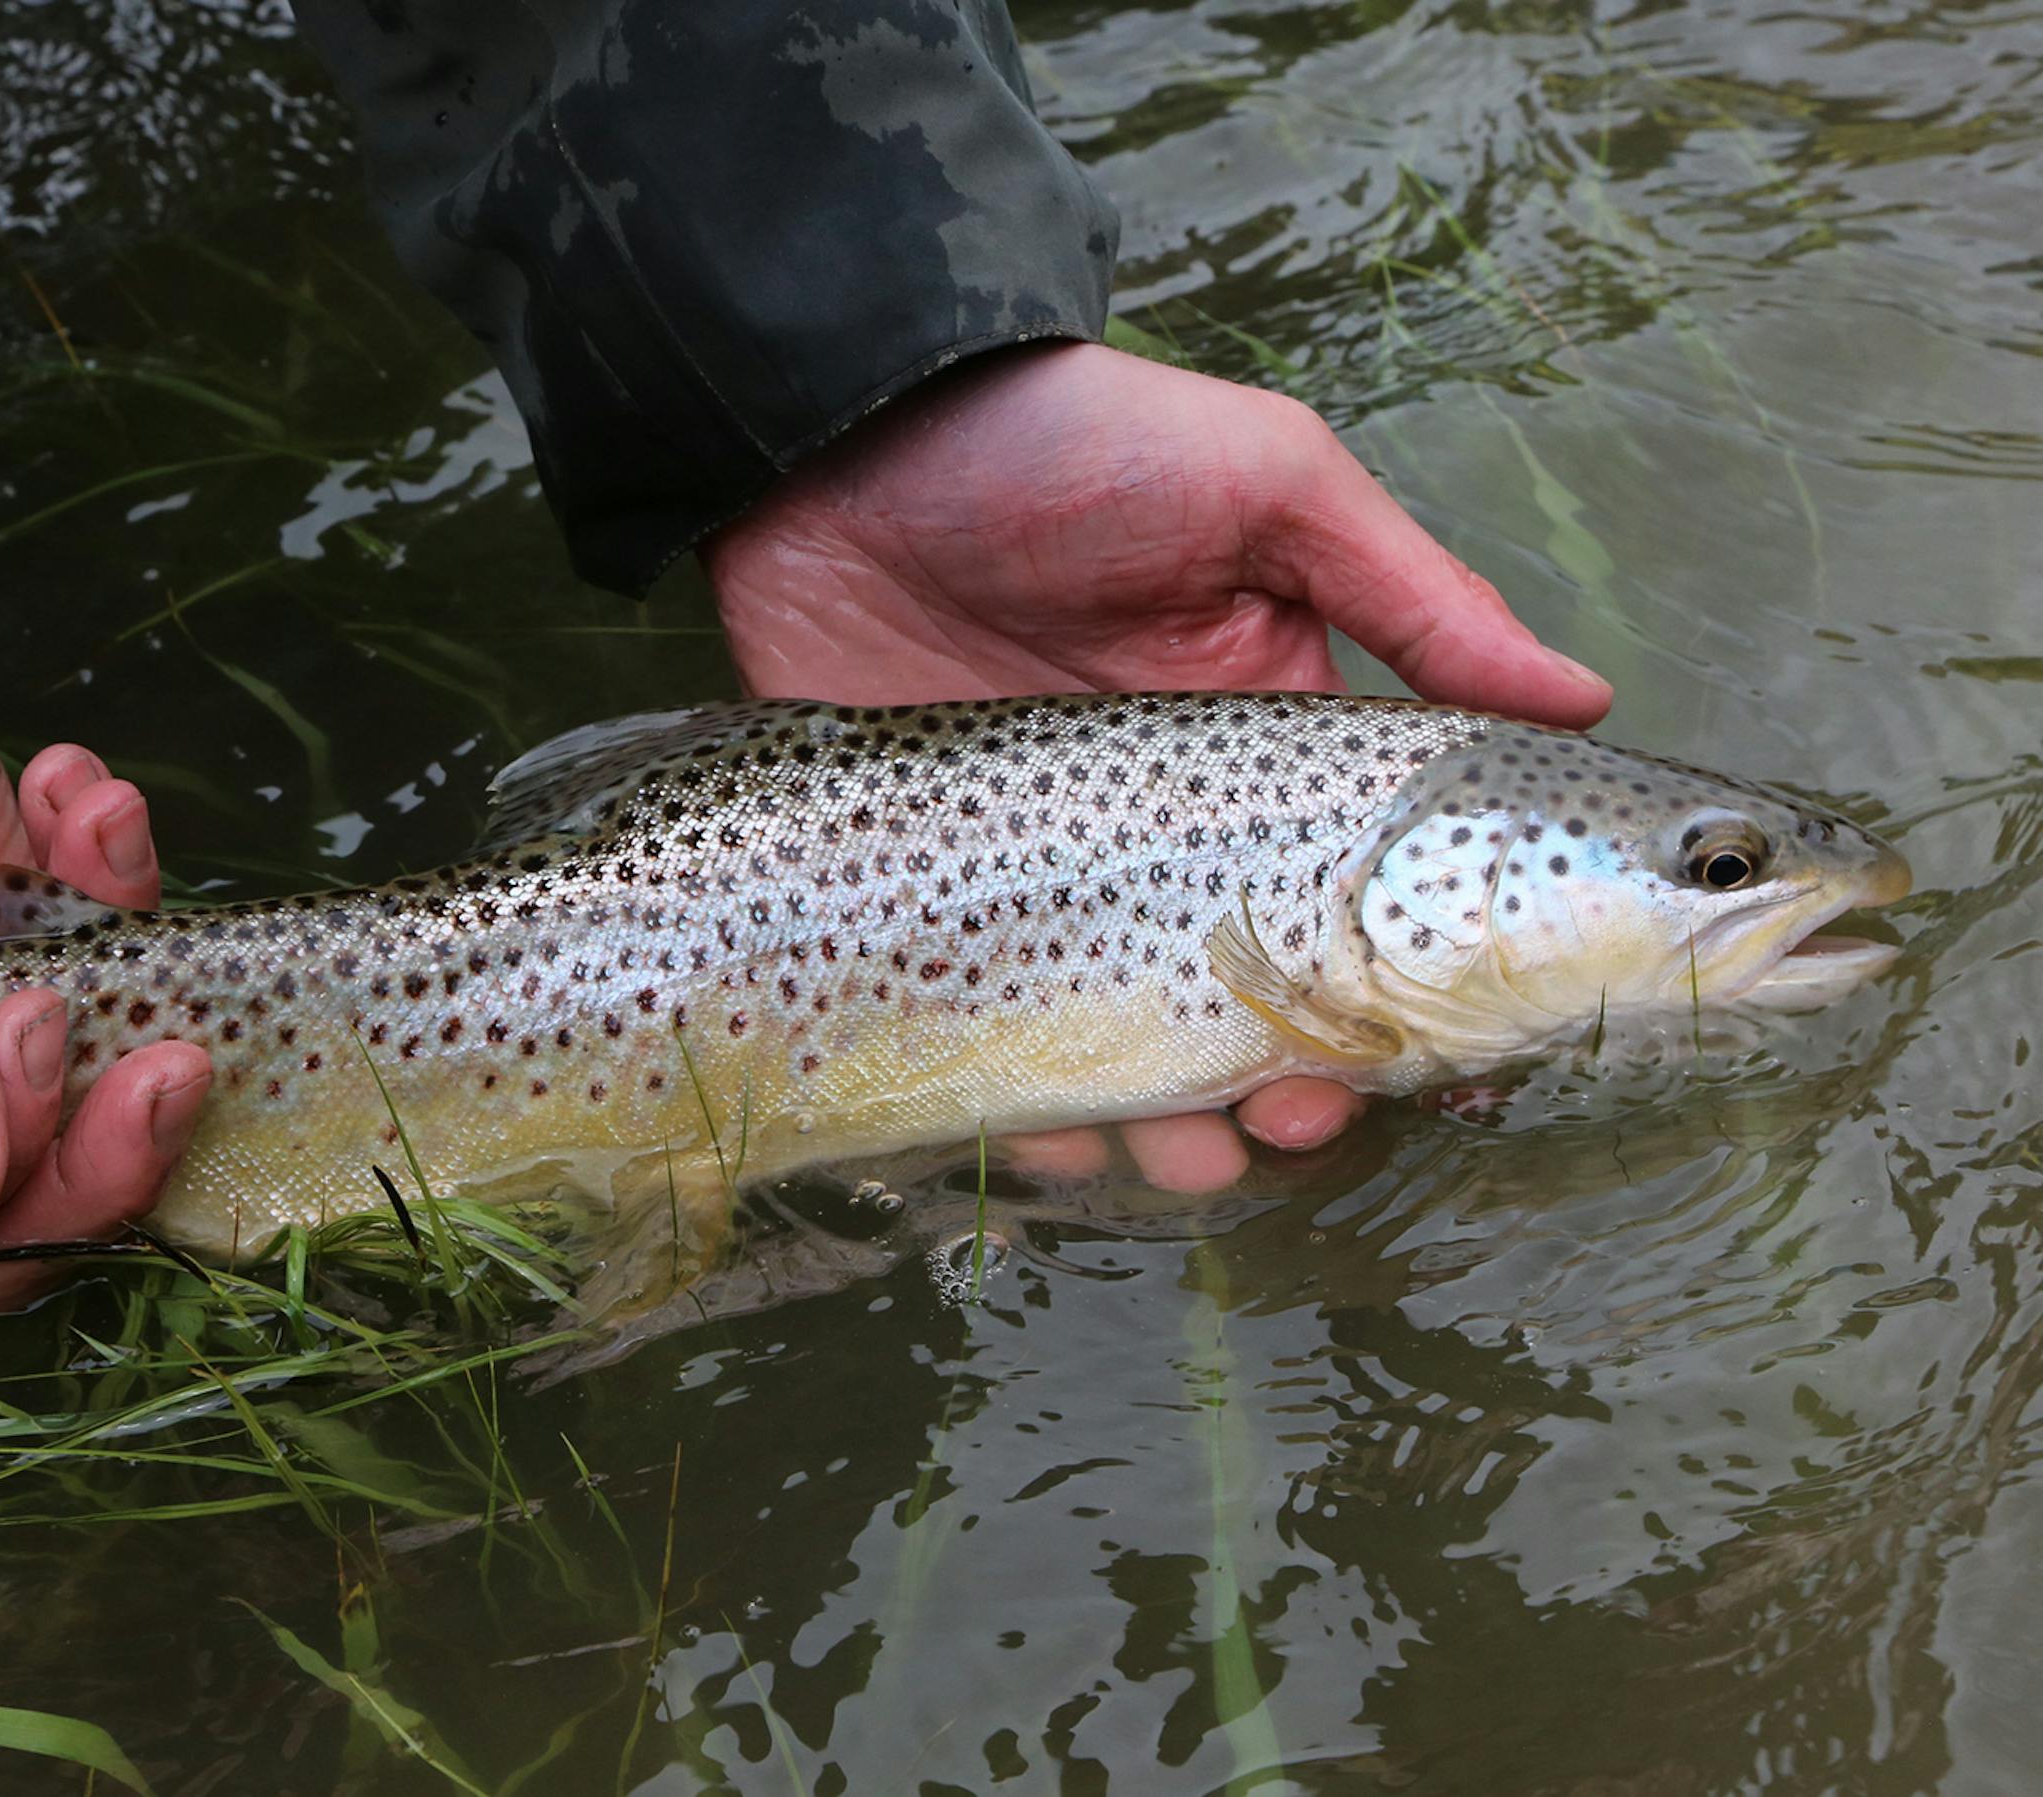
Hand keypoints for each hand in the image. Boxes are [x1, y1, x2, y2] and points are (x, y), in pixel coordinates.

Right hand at [0, 616, 209, 1314]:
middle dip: (116, 1131)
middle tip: (175, 1061)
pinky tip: (68, 787)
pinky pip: (118, 936)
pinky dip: (108, 861)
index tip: (42, 1031)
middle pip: (34, 1194)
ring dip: (121, 951)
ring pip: (101, 1065)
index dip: (9, 1187)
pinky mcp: (42, 930)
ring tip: (95, 833)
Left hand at [704, 341, 1610, 1190]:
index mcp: (1263, 750)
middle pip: (1250, 998)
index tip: (1442, 1066)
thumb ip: (1414, 601)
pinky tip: (1049, 1134)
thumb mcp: (1268, 488)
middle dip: (1291, 1083)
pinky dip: (1022, 1104)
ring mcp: (1043, 874)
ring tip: (1188, 1154)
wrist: (843, 436)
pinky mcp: (926, 895)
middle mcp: (1164, 833)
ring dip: (1171, 1123)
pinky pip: (984, 1026)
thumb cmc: (1074, 442)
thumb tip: (1582, 702)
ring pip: (1126, 1039)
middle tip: (1296, 1119)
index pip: (1357, 897)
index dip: (1406, 990)